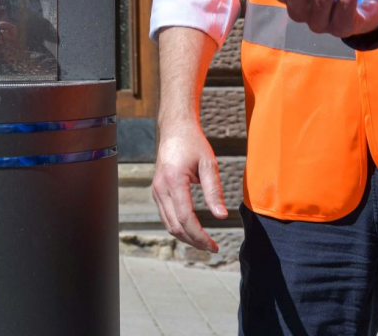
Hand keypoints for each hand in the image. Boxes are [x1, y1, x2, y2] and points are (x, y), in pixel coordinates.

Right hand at [151, 122, 227, 251]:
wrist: (175, 129)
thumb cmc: (193, 143)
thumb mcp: (209, 164)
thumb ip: (214, 191)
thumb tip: (222, 216)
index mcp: (173, 181)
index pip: (186, 218)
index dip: (200, 236)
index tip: (214, 246)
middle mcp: (160, 188)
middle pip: (175, 226)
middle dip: (194, 241)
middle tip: (212, 248)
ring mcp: (156, 190)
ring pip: (168, 224)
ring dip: (185, 237)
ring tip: (204, 243)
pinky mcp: (156, 191)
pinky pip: (166, 216)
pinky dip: (178, 227)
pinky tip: (192, 230)